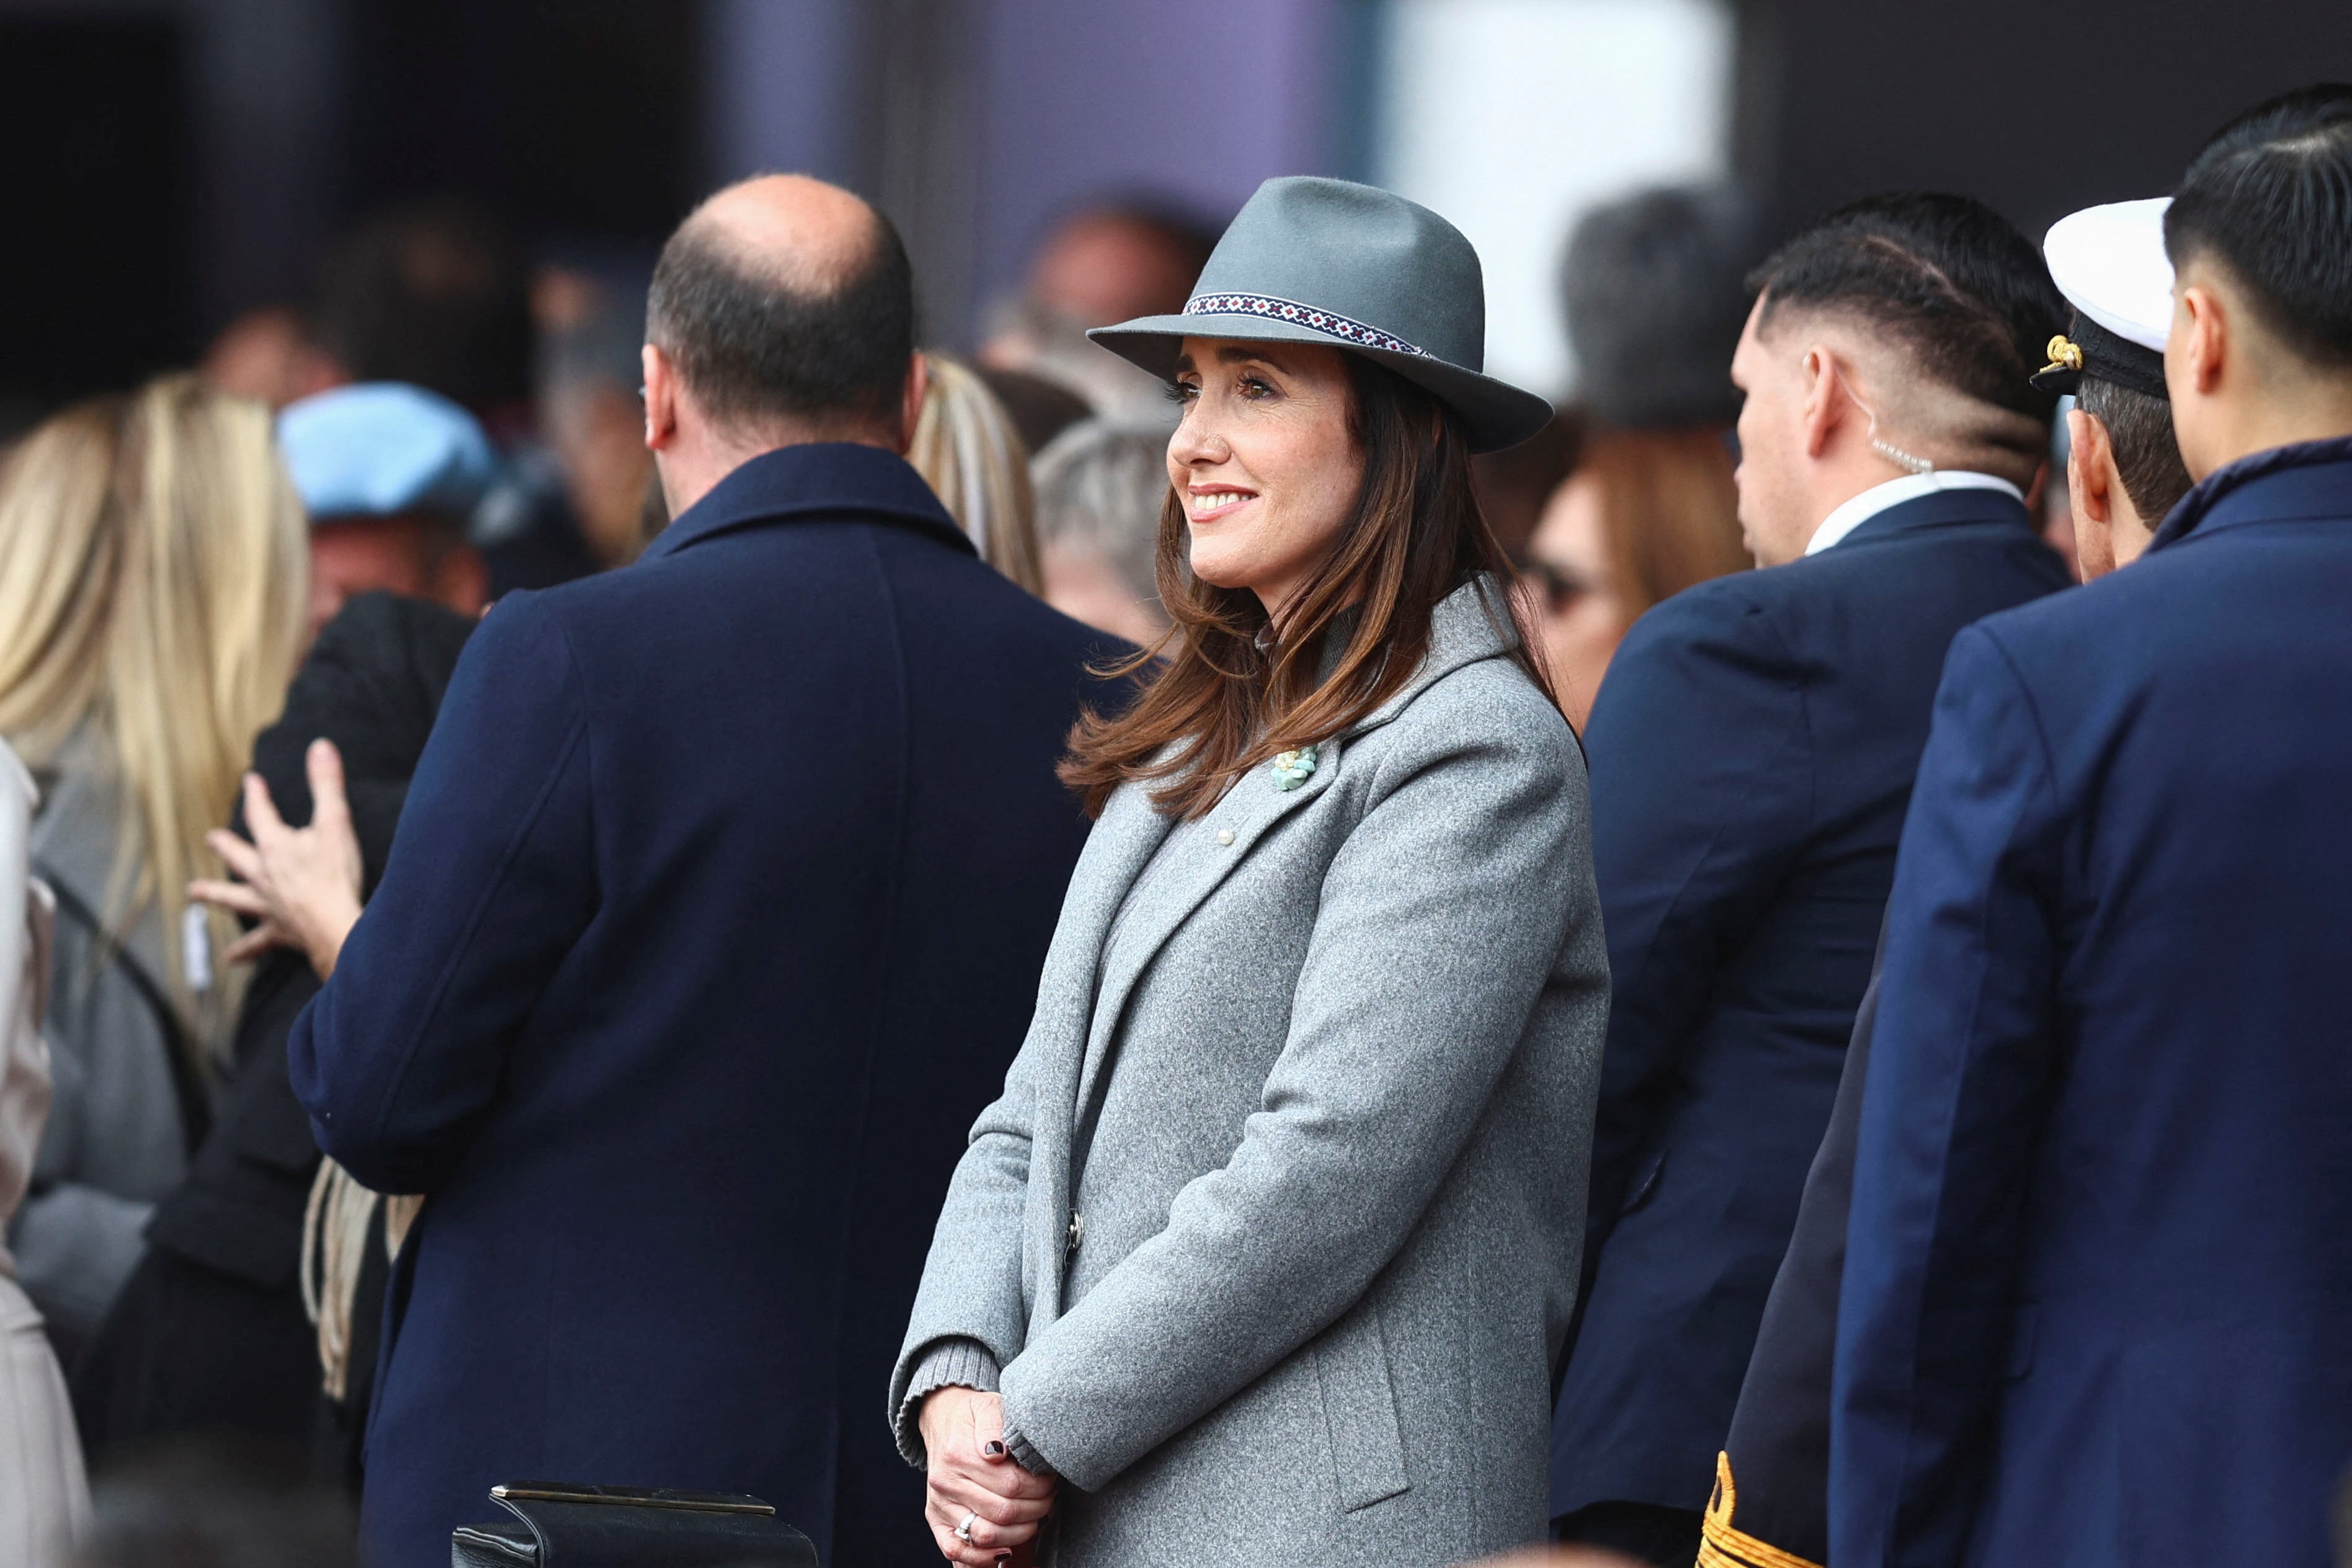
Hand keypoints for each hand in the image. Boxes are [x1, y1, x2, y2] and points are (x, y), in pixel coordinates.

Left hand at [189, 739, 364, 980]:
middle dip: (225, 846)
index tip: (252, 781)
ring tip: (193, 894)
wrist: (335, 926)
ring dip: (215, 895)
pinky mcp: (279, 932)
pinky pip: (256, 943)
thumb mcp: (336, 823)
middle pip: (238, 857)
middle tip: (211, 839)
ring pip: (234, 899)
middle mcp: (262, 876)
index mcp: (275, 848)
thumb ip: (327, 784)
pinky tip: (231, 959)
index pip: (261, 814)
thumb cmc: (336, 876)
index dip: (258, 795)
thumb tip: (320, 745)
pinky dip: (244, 951)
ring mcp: (267, 905)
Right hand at [918, 1386, 1054, 1564]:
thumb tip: (998, 1451)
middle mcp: (945, 1481)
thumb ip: (995, 1424)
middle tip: (1050, 1498)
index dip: (1039, 1487)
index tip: (1051, 1480)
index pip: (1012, 1483)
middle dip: (1037, 1509)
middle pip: (1003, 1512)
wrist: (942, 1419)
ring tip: (1036, 1517)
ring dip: (1020, 1533)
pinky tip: (1006, 1549)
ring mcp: (939, 1503)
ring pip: (985, 1534)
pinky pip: (955, 1549)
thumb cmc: (973, 1415)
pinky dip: (982, 1557)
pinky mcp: (935, 1519)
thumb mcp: (988, 1405)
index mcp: (958, 1452)